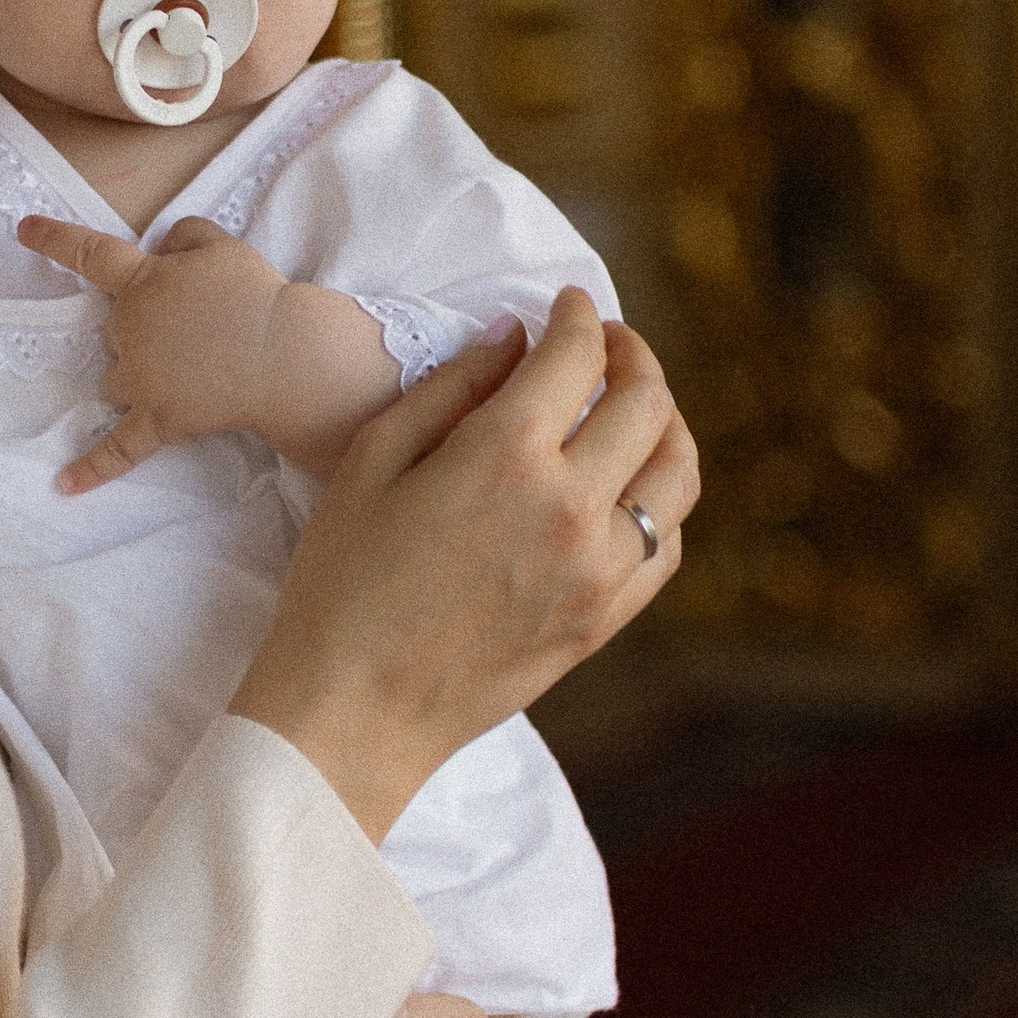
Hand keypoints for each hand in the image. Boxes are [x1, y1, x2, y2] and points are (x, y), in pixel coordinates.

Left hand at [14, 212, 402, 488]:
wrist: (284, 354)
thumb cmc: (256, 295)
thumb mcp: (222, 245)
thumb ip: (184, 237)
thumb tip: (162, 248)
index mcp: (143, 282)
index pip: (91, 254)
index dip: (55, 239)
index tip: (23, 230)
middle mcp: (130, 329)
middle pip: (112, 330)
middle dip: (140, 330)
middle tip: (191, 330)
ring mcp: (140, 379)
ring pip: (115, 380)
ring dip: (136, 375)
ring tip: (185, 375)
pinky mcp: (157, 421)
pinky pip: (118, 449)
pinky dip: (92, 469)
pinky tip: (63, 486)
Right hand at [231, 289, 696, 848]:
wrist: (352, 711)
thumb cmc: (340, 584)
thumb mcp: (372, 463)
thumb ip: (450, 388)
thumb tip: (512, 340)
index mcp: (507, 454)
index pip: (577, 355)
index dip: (575, 316)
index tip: (565, 306)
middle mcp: (571, 506)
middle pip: (647, 402)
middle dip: (631, 355)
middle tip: (606, 344)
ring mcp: (598, 569)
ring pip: (677, 473)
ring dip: (664, 423)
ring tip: (633, 409)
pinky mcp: (603, 620)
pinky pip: (665, 544)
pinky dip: (660, 502)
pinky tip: (628, 490)